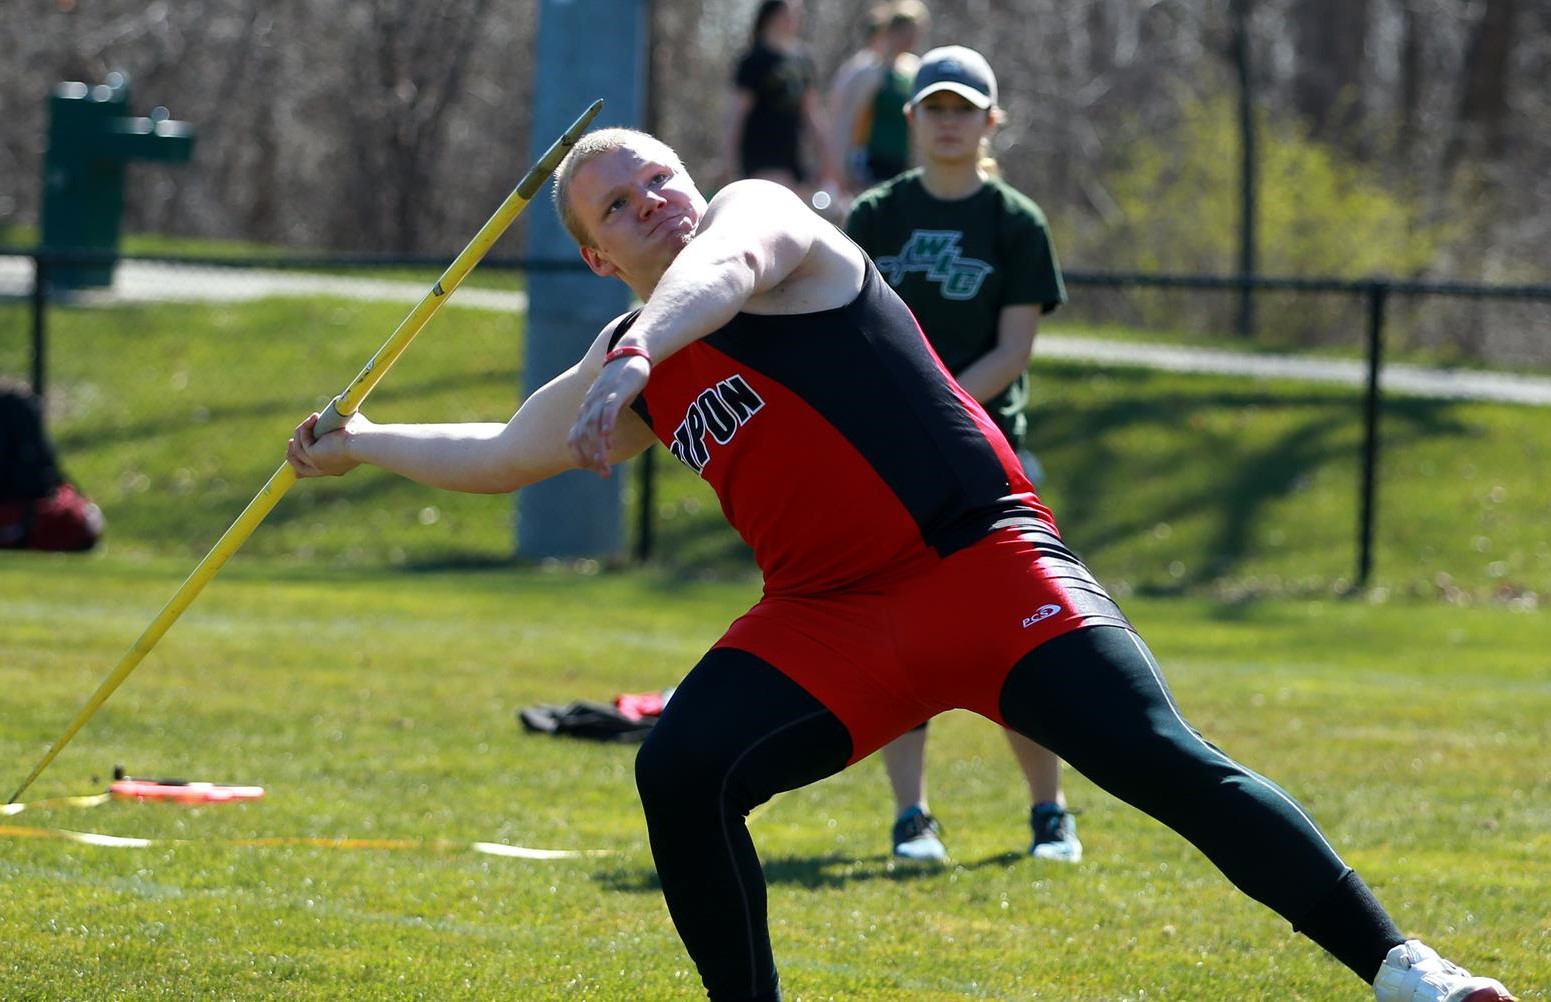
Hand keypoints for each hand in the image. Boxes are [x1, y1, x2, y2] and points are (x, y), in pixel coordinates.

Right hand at [287, 411, 365, 477]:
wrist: (364, 441)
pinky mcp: (313, 456)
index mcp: (335, 467)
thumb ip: (339, 427)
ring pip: (298, 450)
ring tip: (314, 417)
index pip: (312, 470)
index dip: (300, 463)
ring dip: (301, 431)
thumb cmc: (364, 435)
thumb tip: (337, 413)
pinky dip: (305, 427)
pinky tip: (315, 417)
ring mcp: (317, 464)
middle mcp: (325, 469)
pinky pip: (302, 440)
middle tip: (290, 440)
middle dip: (291, 453)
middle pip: (298, 467)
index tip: (292, 451)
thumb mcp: (349, 431)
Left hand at [567, 355, 649, 476]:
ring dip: (598, 445)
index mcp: (587, 410)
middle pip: (584, 435)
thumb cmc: (620, 381)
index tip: (591, 469)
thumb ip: (605, 419)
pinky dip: (607, 423)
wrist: (629, 353)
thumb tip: (605, 438)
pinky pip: (609, 409)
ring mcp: (601, 398)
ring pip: (595, 425)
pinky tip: (609, 436)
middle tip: (603, 473)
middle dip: (592, 456)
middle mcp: (590, 405)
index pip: (575, 436)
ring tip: (603, 461)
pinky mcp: (616, 391)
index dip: (581, 454)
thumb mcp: (609, 403)